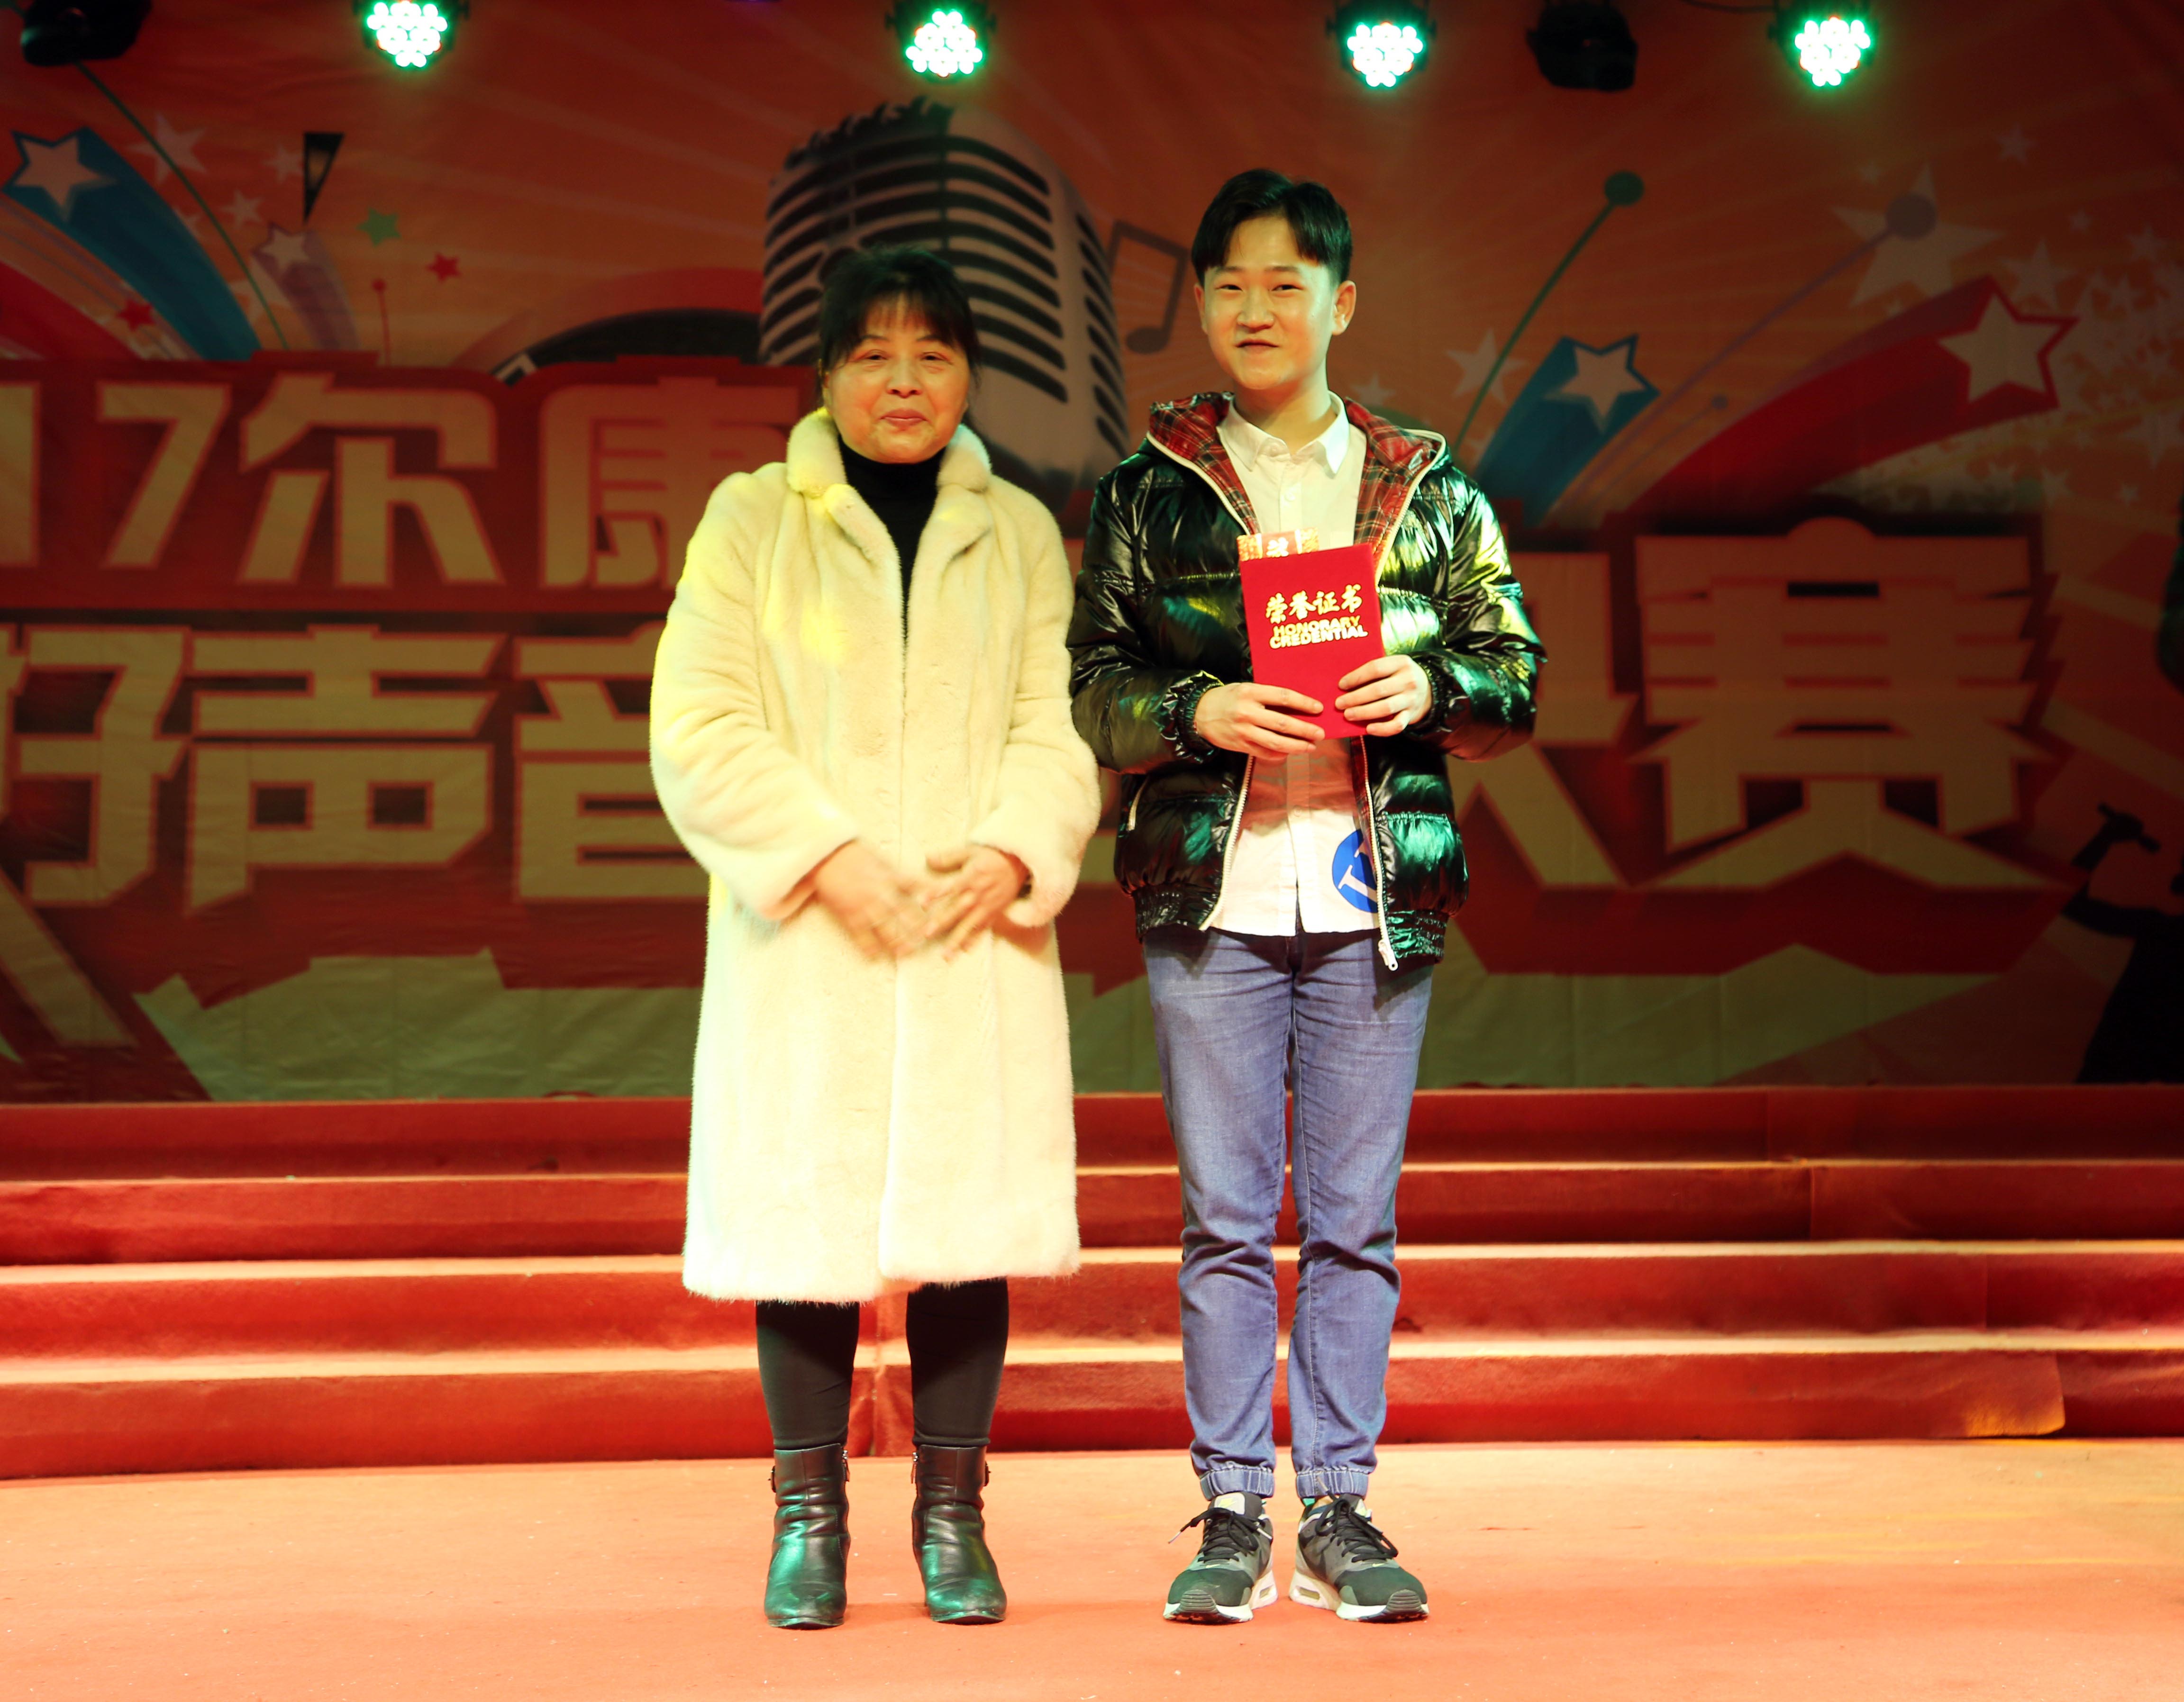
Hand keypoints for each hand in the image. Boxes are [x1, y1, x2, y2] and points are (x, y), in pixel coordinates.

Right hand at [811, 841, 928, 958]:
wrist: (825, 856)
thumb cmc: (854, 855)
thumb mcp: (882, 860)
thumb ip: (898, 874)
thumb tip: (917, 884)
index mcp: (891, 877)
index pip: (918, 887)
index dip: (932, 897)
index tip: (943, 906)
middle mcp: (881, 894)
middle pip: (906, 915)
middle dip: (919, 928)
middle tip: (928, 939)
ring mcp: (865, 907)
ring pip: (887, 931)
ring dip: (898, 944)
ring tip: (906, 953)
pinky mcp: (849, 916)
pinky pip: (862, 937)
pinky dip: (870, 948)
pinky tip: (876, 955)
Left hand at [924, 845, 1029, 956]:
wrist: (1018, 864)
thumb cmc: (991, 857)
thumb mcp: (970, 851)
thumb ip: (948, 857)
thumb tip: (927, 858)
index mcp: (970, 877)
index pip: (950, 887)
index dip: (935, 895)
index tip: (922, 904)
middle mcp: (977, 894)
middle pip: (957, 910)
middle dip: (942, 922)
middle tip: (927, 934)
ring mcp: (986, 906)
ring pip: (969, 925)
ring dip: (957, 940)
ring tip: (946, 955)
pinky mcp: (993, 913)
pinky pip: (983, 929)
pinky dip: (975, 940)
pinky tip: (965, 950)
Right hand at [1193, 682, 1324, 758]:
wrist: (1199, 714)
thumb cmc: (1227, 698)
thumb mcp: (1246, 688)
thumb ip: (1267, 696)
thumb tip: (1296, 706)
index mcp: (1250, 693)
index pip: (1283, 697)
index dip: (1303, 703)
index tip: (1318, 708)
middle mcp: (1247, 712)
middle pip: (1283, 723)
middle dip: (1305, 730)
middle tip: (1320, 733)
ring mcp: (1244, 731)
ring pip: (1276, 742)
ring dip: (1297, 746)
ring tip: (1310, 747)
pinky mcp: (1241, 745)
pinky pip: (1265, 753)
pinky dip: (1280, 754)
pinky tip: (1290, 753)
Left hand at [1335, 654, 1431, 735]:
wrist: (1426, 689)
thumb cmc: (1398, 676)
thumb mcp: (1392, 666)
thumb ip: (1374, 671)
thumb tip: (1345, 684)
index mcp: (1401, 663)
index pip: (1375, 668)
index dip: (1356, 677)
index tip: (1341, 685)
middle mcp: (1409, 680)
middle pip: (1378, 690)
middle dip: (1355, 698)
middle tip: (1339, 704)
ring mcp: (1411, 699)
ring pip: (1385, 708)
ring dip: (1363, 712)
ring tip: (1348, 714)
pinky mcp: (1411, 715)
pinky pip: (1397, 725)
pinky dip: (1382, 729)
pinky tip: (1368, 729)